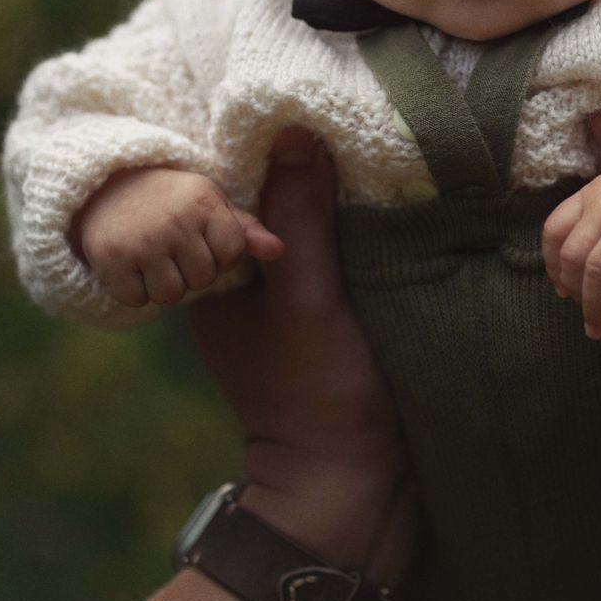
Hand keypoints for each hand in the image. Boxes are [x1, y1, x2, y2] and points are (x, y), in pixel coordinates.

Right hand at [73, 166, 283, 307]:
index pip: (231, 254)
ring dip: (163, 284)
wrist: (106, 186)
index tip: (202, 237)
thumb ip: (246, 230)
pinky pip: (136, 299)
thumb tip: (278, 251)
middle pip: (202, 279)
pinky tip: (132, 266)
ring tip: (154, 258)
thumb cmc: (173, 201)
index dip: (219, 253)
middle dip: (191, 271)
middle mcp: (174, 220)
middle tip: (174, 249)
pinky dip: (134, 290)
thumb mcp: (210, 205)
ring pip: (170, 294)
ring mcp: (141, 240)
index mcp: (204, 202)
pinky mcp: (110, 258)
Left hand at [188, 129, 411, 567]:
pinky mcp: (332, 318)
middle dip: (299, 167)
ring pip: (304, 229)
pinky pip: (336, 257)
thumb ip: (301, 220)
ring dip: (334, 195)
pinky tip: (387, 198)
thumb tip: (295, 133)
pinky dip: (357, 229)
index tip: (290, 105)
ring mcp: (289, 307)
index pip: (223, 198)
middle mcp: (243, 291)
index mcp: (213, 286)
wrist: (358, 495)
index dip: (255, 152)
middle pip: (265, 208)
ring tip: (368, 143)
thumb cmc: (322, 401)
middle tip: (338, 112)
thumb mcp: (309, 302)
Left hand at [584, 104, 600, 452]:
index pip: (555, 229)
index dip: (553, 265)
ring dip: (595, 308)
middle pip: (574, 256)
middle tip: (586, 318)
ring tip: (600, 330)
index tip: (562, 289)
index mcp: (596, 193)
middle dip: (575, 294)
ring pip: (599, 272)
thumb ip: (595, 228)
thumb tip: (563, 280)